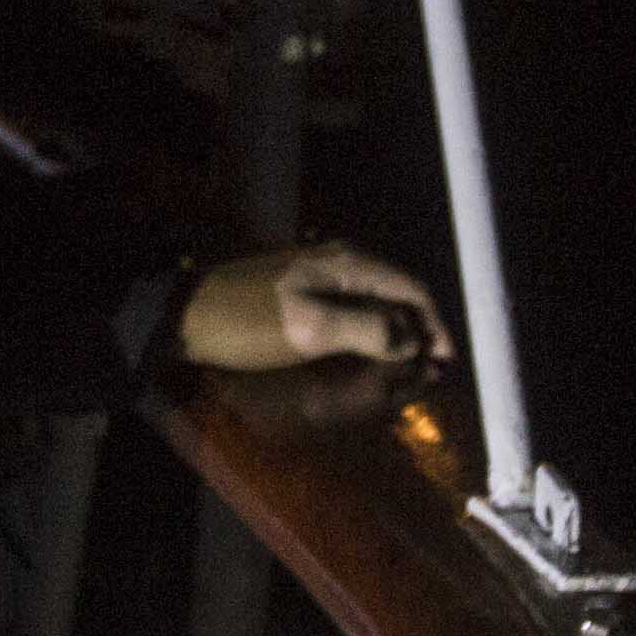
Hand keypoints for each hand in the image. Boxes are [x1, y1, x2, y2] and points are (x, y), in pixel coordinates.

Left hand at [179, 241, 450, 374]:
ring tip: (409, 371)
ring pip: (377, 303)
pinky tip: (372, 358)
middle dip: (421, 331)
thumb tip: (411, 341)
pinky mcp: (305, 293)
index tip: (448, 363)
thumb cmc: (249, 320)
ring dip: (397, 335)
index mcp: (349, 263)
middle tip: (432, 373)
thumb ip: (367, 331)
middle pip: (399, 294)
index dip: (436, 325)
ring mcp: (323, 276)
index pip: (412, 288)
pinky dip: (371, 335)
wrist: (187, 314)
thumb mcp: (310, 327)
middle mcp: (343, 262)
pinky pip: (354, 312)